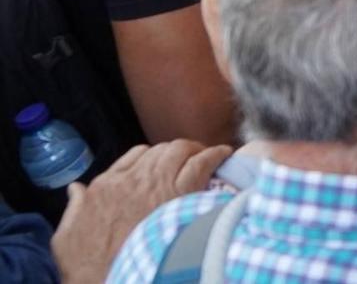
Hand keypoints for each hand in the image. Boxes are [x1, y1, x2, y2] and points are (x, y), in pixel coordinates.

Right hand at [52, 141, 232, 282]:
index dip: (152, 158)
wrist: (107, 277)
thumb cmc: (85, 262)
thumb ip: (74, 206)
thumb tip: (75, 189)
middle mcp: (134, 178)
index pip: (136, 155)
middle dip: (177, 151)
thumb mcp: (67, 233)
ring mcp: (158, 182)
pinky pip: (202, 162)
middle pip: (162, 150)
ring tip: (207, 156)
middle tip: (189, 159)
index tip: (161, 166)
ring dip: (195, 150)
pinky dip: (215, 155)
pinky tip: (224, 154)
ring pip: (182, 150)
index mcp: (107, 184)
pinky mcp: (181, 192)